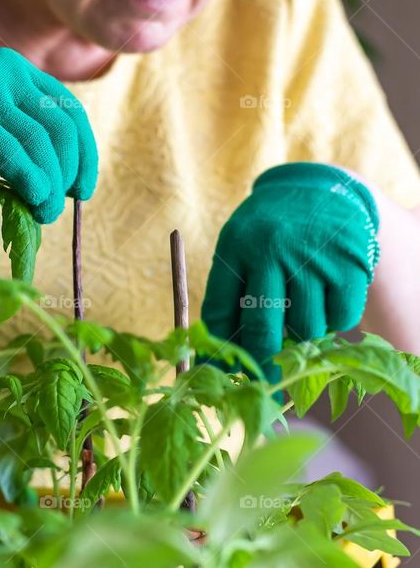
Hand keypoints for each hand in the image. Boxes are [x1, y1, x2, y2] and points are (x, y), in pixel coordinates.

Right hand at [0, 46, 97, 223]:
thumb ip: (21, 136)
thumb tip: (62, 183)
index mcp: (18, 70)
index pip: (68, 112)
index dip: (84, 154)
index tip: (82, 190)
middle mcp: (5, 71)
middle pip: (57, 128)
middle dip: (65, 174)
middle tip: (57, 209)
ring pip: (37, 139)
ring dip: (48, 184)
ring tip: (43, 212)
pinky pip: (4, 147)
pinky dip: (25, 174)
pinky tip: (32, 195)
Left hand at [200, 162, 380, 381]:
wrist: (319, 189)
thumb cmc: (269, 234)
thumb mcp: (239, 250)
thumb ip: (228, 299)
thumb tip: (217, 361)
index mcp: (236, 248)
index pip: (220, 314)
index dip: (222, 352)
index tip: (227, 375)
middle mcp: (272, 250)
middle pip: (262, 330)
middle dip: (262, 363)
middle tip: (266, 378)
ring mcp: (313, 256)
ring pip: (306, 329)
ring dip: (304, 334)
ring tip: (301, 313)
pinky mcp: (350, 263)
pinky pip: (341, 318)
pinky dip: (335, 320)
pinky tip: (326, 300)